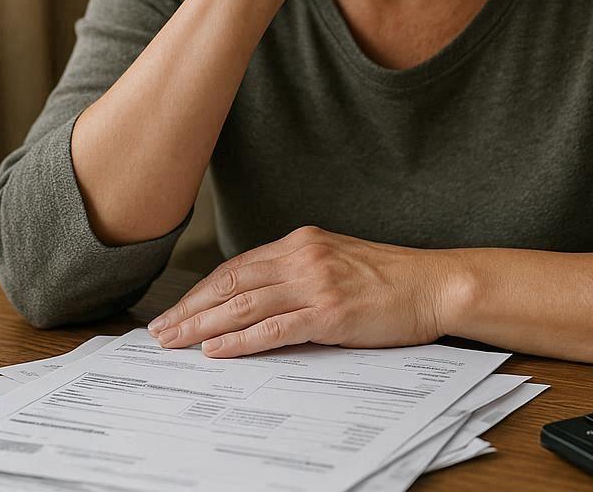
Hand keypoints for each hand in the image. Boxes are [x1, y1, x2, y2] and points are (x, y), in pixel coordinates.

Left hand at [147, 225, 453, 356]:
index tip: (178, 310)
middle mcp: (303, 256)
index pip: (238, 267)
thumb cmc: (388, 278)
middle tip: (160, 331)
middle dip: (190, 309)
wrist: (432, 284)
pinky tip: (216, 351)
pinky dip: (239, 341)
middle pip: (231, 284)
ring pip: (244, 305)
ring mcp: (315, 282)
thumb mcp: (336, 262)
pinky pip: (273, 329)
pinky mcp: (329, 312)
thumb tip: (258, 299)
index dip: (203, 291)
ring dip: (202, 325)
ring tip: (174, 343)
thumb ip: (298, 273)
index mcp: (302, 242)